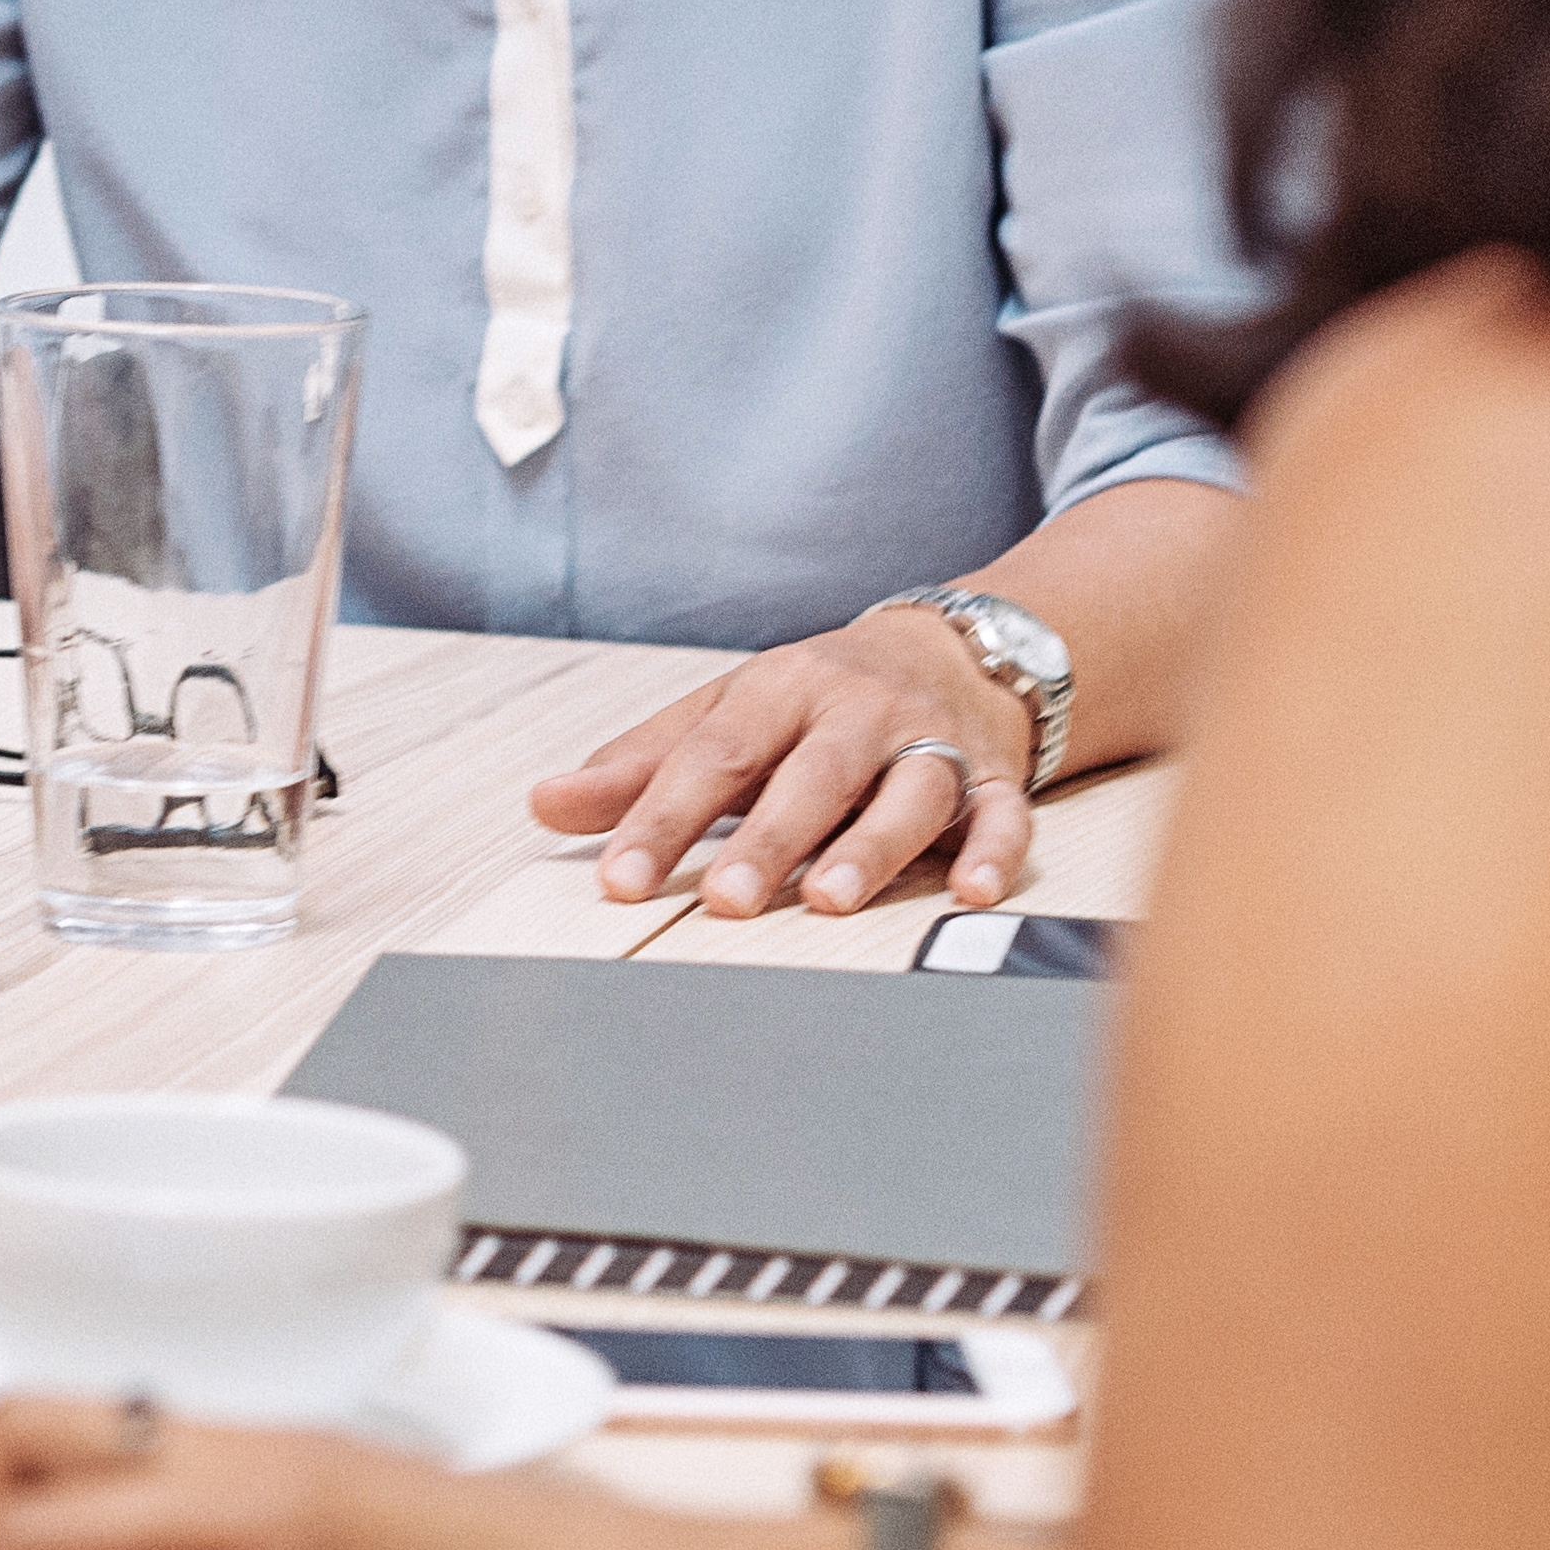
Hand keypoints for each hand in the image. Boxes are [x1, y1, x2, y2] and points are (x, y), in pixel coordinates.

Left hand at [531, 604, 1043, 915]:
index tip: (620, 875)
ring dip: (873, 847)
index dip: (664, 816)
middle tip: (729, 900)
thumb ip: (640, 765)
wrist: (957, 649)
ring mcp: (932, 743)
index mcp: (781, 689)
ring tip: (831, 899)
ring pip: (907, 793)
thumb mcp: (726, 711)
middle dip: (770, 838)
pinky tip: (973, 892)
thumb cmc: (819, 697)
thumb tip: (545, 804)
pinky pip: (1004, 815)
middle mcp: (857, 712)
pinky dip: (996, 851)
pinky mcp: (995, 779)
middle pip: (812, 774)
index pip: (714, 754)